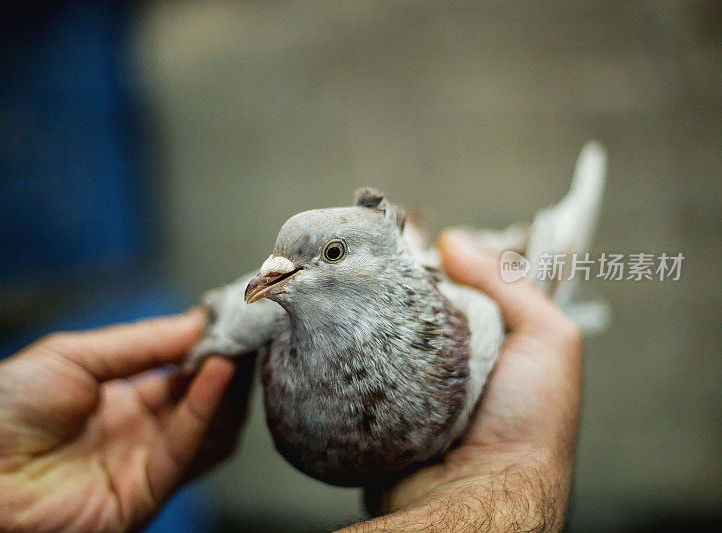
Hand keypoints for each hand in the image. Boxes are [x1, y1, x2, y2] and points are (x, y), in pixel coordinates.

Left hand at [0, 310, 253, 531]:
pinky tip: (217, 373)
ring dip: (227, 386)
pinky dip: (207, 410)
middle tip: (249, 327)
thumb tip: (195, 320)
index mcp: (117, 396)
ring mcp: (142, 461)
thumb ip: (137, 344)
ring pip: (206, 425)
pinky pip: (187, 449)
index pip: (179, 367)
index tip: (231, 313)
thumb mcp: (70, 356)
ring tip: (240, 345)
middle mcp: (137, 429)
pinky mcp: (144, 493)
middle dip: (226, 359)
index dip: (206, 341)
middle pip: (200, 396)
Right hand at [349, 232, 582, 531]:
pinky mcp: (375, 410)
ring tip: (338, 290)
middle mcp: (447, 365)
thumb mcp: (548, 341)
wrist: (480, 497)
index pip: (453, 288)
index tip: (399, 236)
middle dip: (389, 287)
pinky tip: (329, 332)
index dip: (429, 263)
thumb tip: (452, 240)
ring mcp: (408, 388)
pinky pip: (353, 373)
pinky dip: (344, 356)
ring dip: (362, 320)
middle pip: (410, 309)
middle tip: (360, 262)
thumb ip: (510, 285)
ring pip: (376, 338)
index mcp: (487, 345)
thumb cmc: (528, 423)